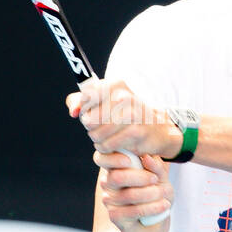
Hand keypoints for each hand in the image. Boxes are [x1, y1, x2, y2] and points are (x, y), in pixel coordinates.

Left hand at [65, 78, 179, 159]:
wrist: (157, 129)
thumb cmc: (125, 115)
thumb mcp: (103, 102)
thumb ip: (80, 102)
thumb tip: (74, 111)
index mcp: (114, 85)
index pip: (85, 98)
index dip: (85, 110)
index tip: (93, 113)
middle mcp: (123, 95)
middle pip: (88, 119)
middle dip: (90, 127)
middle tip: (99, 128)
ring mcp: (132, 113)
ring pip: (96, 133)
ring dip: (97, 139)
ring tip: (104, 138)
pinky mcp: (136, 131)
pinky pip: (108, 144)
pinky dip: (107, 147)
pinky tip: (112, 145)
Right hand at [93, 149, 172, 231]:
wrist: (157, 223)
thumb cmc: (157, 195)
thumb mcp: (162, 178)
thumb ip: (156, 166)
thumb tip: (147, 157)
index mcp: (115, 167)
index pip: (103, 158)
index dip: (114, 158)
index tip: (135, 159)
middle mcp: (108, 183)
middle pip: (117, 177)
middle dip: (140, 177)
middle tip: (155, 180)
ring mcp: (109, 200)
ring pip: (129, 195)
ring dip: (151, 194)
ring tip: (164, 194)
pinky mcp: (115, 217)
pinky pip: (134, 210)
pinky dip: (152, 207)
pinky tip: (164, 205)